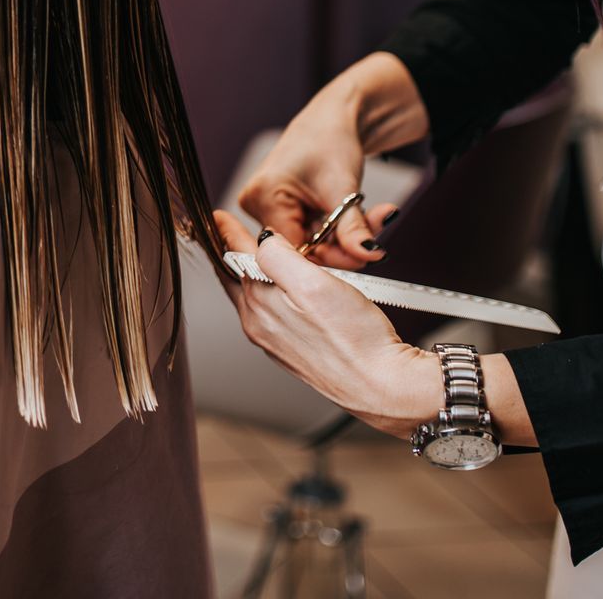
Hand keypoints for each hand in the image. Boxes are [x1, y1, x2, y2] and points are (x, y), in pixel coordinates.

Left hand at [214, 212, 437, 439]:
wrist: (382, 387)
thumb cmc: (355, 339)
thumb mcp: (314, 284)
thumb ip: (278, 257)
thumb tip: (261, 238)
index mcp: (259, 305)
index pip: (234, 258)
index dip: (228, 232)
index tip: (219, 215)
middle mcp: (260, 325)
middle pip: (238, 278)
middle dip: (236, 253)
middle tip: (233, 232)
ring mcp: (275, 341)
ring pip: (255, 296)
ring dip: (256, 274)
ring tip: (259, 256)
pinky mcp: (293, 351)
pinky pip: (273, 314)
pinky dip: (273, 295)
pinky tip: (287, 291)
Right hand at [235, 105, 397, 269]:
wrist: (331, 121)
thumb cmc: (330, 140)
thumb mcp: (343, 189)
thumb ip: (353, 228)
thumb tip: (369, 255)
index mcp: (262, 196)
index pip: (293, 249)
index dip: (329, 256)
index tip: (361, 256)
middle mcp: (255, 203)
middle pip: (300, 248)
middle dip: (340, 246)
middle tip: (373, 240)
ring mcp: (263, 206)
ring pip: (307, 242)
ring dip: (339, 238)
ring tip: (370, 219)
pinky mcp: (276, 208)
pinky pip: (306, 232)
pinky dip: (332, 230)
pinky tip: (353, 219)